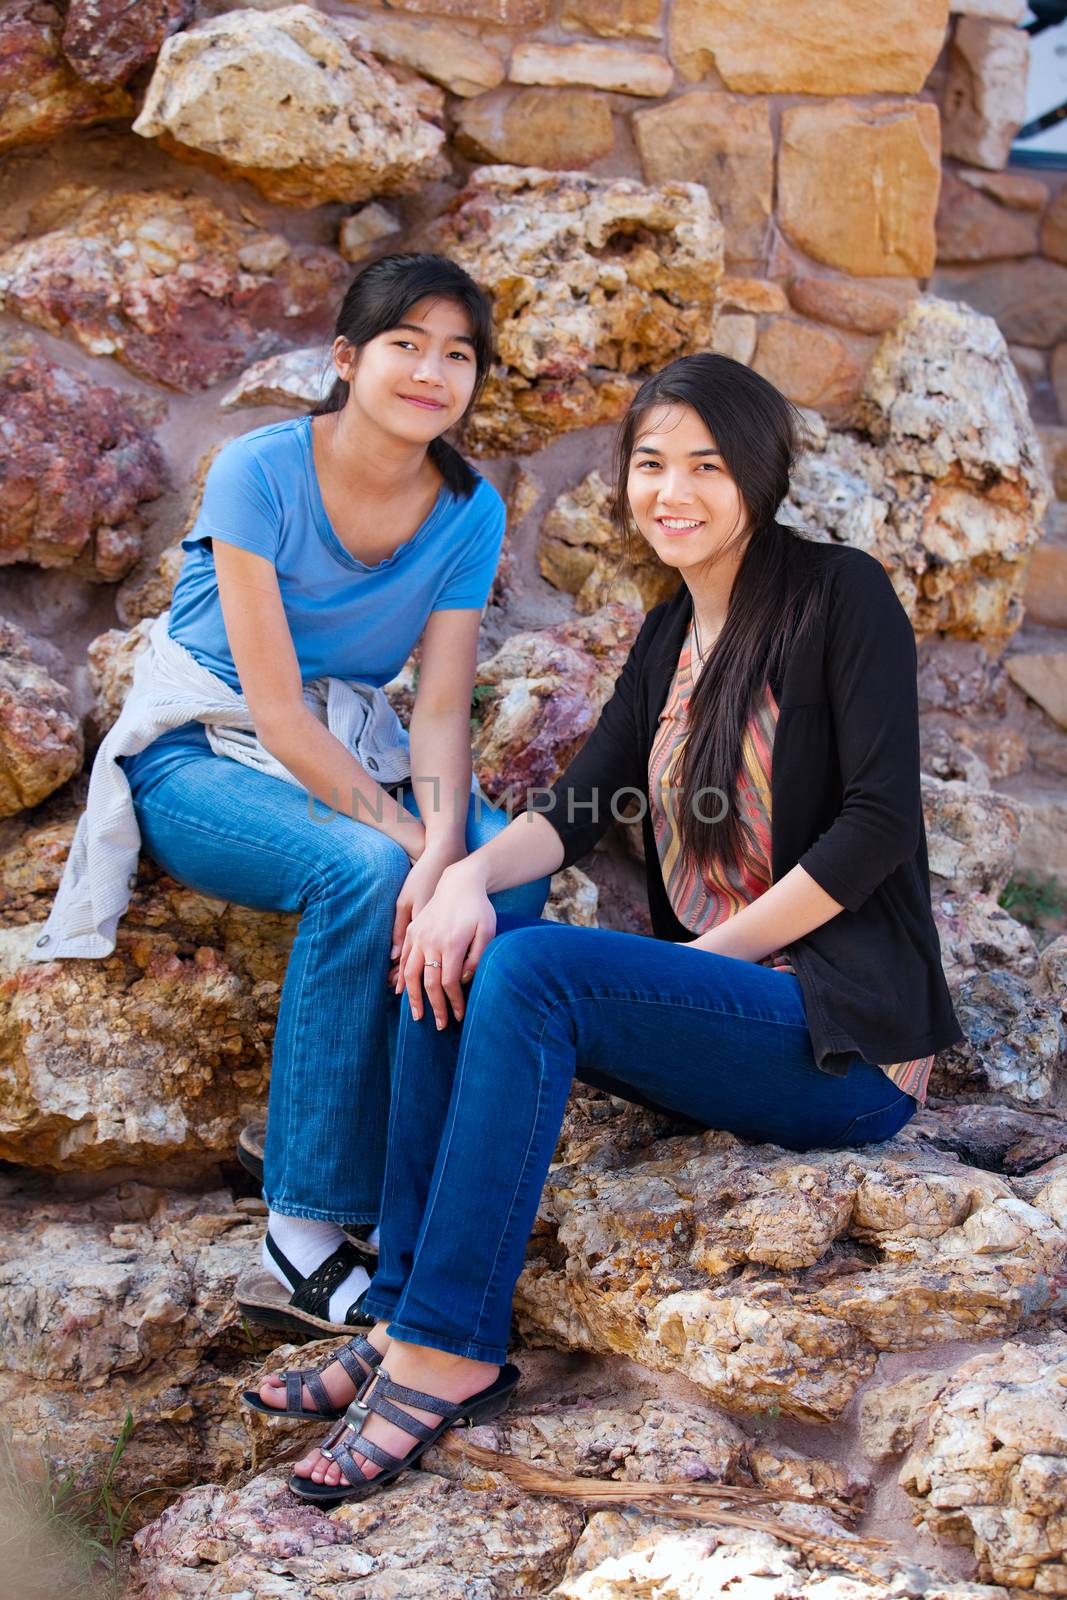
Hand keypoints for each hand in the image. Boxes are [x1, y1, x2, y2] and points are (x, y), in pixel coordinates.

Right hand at [395, 859, 495, 1029]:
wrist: (459, 883)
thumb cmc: (478, 909)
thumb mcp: (487, 931)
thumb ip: (477, 957)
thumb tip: (463, 980)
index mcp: (452, 942)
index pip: (450, 982)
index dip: (454, 1002)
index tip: (459, 1015)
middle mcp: (431, 941)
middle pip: (430, 982)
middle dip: (435, 1007)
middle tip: (440, 1025)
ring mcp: (418, 936)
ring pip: (411, 973)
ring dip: (414, 998)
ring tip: (417, 1016)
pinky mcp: (412, 931)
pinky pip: (404, 959)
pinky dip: (402, 978)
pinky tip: (403, 992)